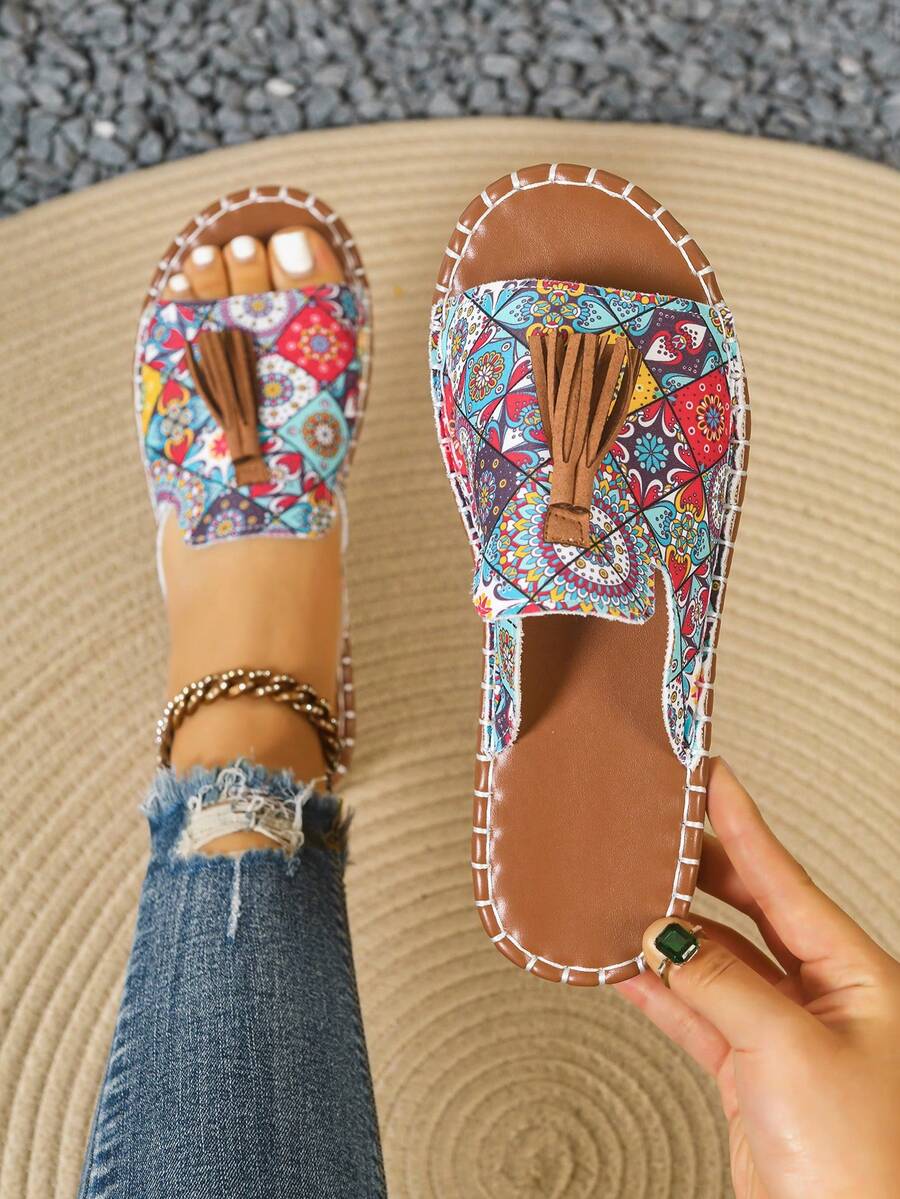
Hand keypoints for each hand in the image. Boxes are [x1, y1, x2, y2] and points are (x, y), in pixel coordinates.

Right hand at [619, 758, 899, 1198]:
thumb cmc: (862, 1166)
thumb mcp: (789, 1049)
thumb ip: (720, 982)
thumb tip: (662, 935)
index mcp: (859, 976)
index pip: (786, 879)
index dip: (744, 824)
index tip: (711, 776)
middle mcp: (824, 997)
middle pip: (749, 911)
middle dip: (701, 871)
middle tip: (660, 828)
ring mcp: (784, 1034)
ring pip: (714, 962)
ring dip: (668, 934)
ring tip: (624, 896)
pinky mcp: (752, 1073)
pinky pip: (695, 1012)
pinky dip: (657, 989)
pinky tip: (624, 966)